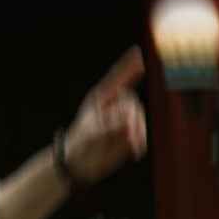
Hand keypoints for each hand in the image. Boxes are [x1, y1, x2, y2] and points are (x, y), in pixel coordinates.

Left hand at [64, 47, 148, 184]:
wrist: (78, 165)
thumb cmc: (78, 144)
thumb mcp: (90, 133)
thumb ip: (109, 126)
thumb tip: (128, 123)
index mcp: (101, 99)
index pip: (118, 78)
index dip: (129, 66)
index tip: (139, 53)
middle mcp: (113, 107)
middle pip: (131, 104)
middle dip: (130, 117)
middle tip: (125, 132)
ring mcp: (122, 121)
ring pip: (138, 119)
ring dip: (136, 132)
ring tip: (128, 145)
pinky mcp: (128, 136)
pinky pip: (140, 135)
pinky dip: (139, 143)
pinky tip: (133, 152)